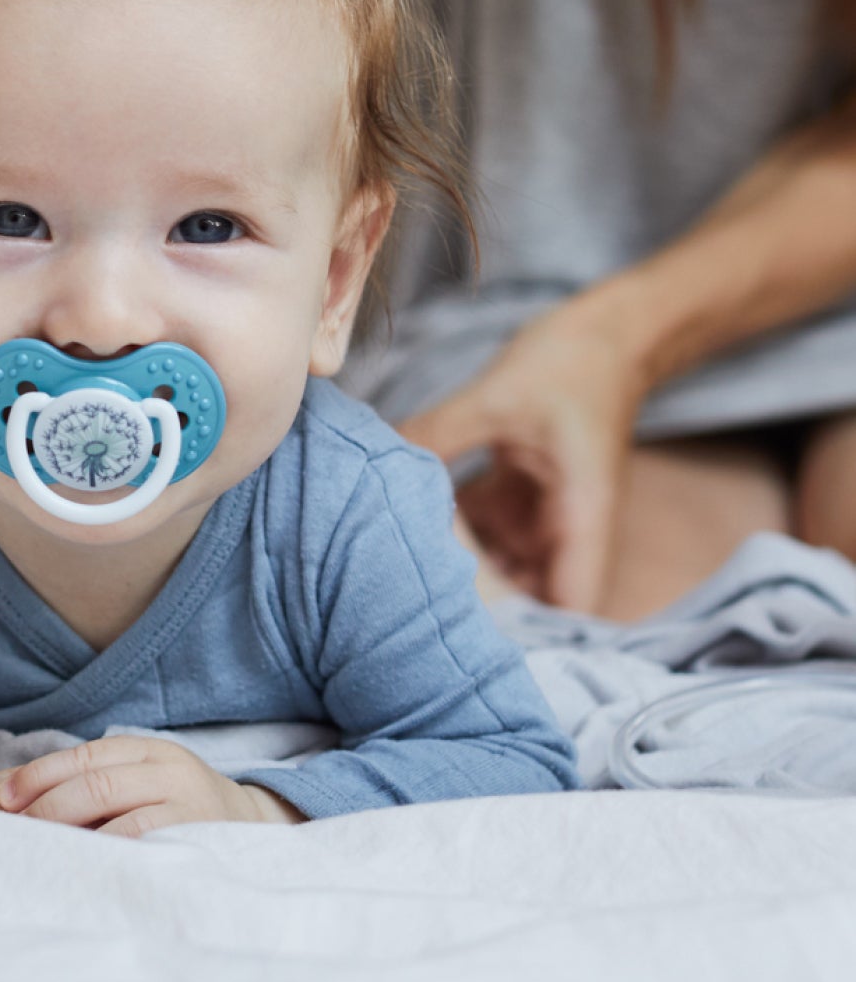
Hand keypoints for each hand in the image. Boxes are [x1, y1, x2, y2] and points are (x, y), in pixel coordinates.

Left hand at [0, 736, 304, 836]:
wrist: (251, 828)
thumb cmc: (179, 809)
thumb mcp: (144, 781)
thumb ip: (100, 784)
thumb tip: (23, 805)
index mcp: (147, 749)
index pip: (85, 755)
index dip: (40, 774)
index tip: (4, 798)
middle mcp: (168, 766)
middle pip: (95, 782)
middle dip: (48, 808)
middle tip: (13, 833)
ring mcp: (187, 800)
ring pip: (116, 813)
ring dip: (72, 835)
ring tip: (39, 854)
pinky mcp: (196, 834)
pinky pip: (142, 842)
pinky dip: (107, 854)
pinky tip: (83, 868)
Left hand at [399, 298, 648, 612]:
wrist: (609, 331)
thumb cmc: (574, 362)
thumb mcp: (497, 397)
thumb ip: (436, 433)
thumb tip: (372, 461)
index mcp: (581, 517)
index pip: (567, 606)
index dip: (526, 637)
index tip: (472, 650)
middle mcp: (567, 528)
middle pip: (528, 597)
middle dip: (479, 613)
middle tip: (410, 618)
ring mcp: (544, 514)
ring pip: (502, 566)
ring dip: (461, 573)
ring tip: (396, 580)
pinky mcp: (523, 496)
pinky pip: (486, 530)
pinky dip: (454, 534)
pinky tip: (405, 532)